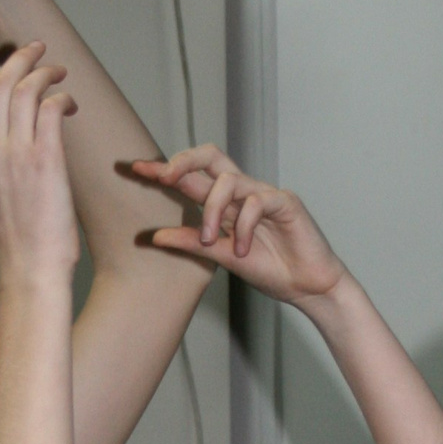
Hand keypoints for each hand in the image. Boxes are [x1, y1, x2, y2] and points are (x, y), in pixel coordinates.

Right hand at [0, 43, 77, 287]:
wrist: (30, 269)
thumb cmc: (21, 241)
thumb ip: (1, 163)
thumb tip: (22, 142)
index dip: (2, 79)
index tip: (19, 71)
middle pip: (0, 85)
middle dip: (21, 59)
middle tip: (38, 49)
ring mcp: (16, 153)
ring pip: (26, 89)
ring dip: (46, 73)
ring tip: (61, 72)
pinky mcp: (45, 159)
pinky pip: (51, 107)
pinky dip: (63, 97)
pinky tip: (71, 103)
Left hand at [133, 147, 346, 304]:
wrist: (308, 288)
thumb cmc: (271, 270)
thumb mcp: (221, 257)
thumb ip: (192, 243)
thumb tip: (156, 236)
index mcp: (227, 203)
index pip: (192, 177)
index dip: (164, 170)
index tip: (134, 169)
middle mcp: (244, 192)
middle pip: (211, 155)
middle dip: (183, 161)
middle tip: (163, 177)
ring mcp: (265, 193)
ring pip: (229, 181)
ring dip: (212, 210)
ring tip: (210, 240)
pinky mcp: (285, 202)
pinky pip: (256, 201)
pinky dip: (243, 226)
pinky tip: (242, 249)